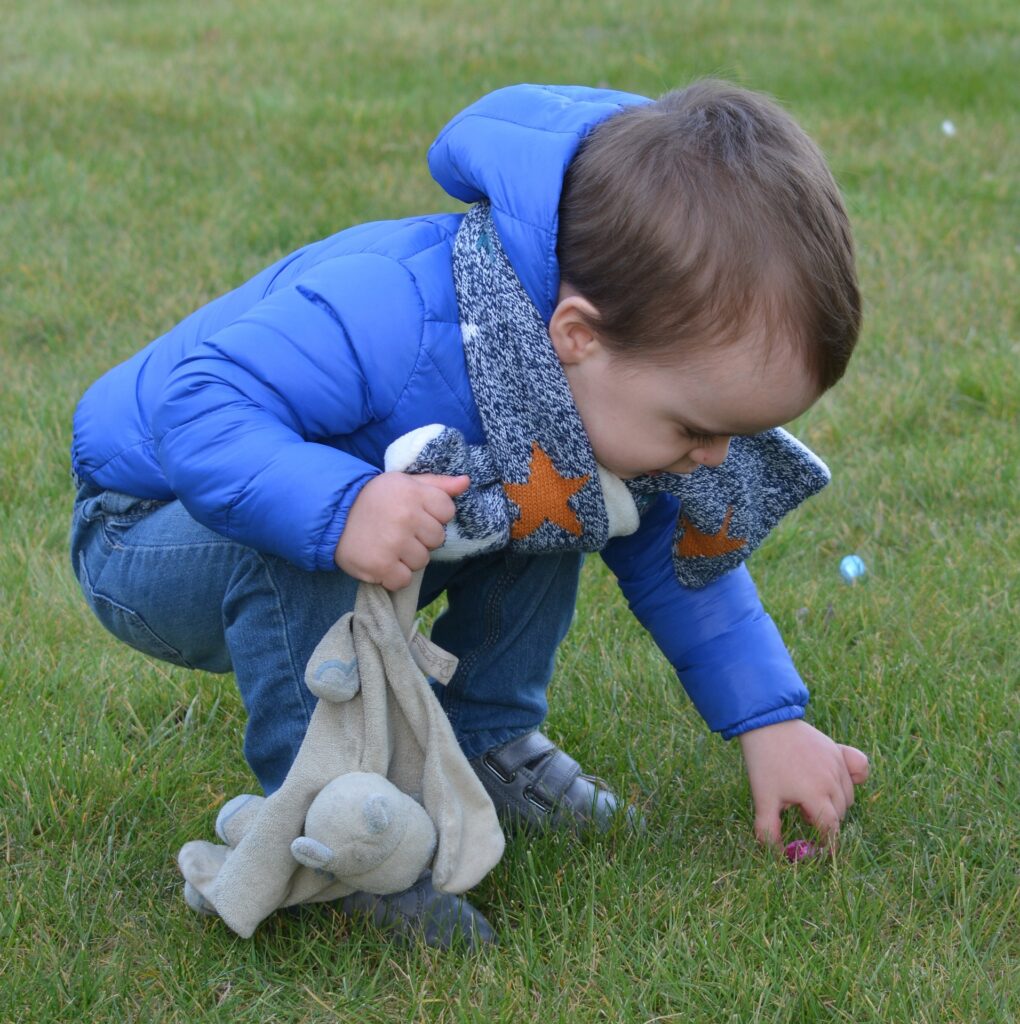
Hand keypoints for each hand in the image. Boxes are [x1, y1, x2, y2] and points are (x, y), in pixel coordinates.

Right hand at [334, 472, 469, 590]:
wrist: (332, 515)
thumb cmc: (374, 498)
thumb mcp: (404, 482)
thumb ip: (437, 484)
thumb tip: (465, 482)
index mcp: (413, 493)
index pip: (447, 511)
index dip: (433, 516)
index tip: (415, 514)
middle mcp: (406, 517)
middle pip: (437, 539)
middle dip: (421, 538)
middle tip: (399, 531)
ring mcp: (394, 543)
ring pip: (422, 561)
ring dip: (408, 558)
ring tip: (389, 546)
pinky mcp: (380, 566)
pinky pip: (404, 580)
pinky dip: (394, 576)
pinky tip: (382, 562)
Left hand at [738, 719, 869, 847]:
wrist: (766, 724)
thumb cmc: (764, 762)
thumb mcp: (763, 798)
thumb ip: (768, 829)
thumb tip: (777, 854)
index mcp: (814, 794)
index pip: (831, 829)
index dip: (827, 843)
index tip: (820, 848)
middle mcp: (832, 780)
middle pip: (839, 814)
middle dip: (824, 820)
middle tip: (801, 810)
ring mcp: (838, 764)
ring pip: (848, 796)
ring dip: (834, 802)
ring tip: (809, 794)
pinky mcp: (839, 750)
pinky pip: (860, 769)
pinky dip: (853, 779)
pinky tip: (833, 779)